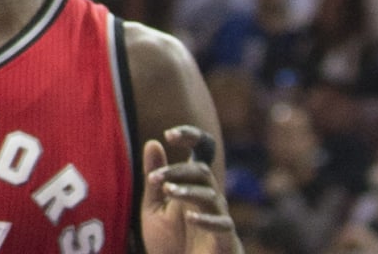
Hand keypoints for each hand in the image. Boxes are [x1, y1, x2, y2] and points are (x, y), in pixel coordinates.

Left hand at [142, 129, 238, 253]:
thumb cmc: (171, 243)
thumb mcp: (154, 209)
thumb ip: (154, 179)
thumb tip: (153, 142)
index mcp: (194, 185)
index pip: (201, 152)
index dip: (191, 137)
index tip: (170, 135)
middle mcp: (209, 197)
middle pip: (202, 171)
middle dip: (178, 170)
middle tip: (155, 179)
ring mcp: (218, 217)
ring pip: (210, 194)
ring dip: (188, 191)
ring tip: (167, 192)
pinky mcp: (225, 240)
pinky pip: (222, 224)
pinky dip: (206, 220)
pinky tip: (190, 217)